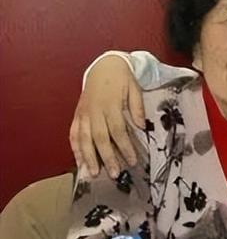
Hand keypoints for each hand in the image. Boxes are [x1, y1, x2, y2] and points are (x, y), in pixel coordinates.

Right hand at [69, 55, 144, 177]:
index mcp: (111, 104)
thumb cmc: (122, 78)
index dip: (125, 147)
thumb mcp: (135, 88)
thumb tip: (141, 126)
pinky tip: (79, 161)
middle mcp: (95, 110)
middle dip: (107, 157)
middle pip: (100, 138)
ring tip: (93, 173)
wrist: (104, 65)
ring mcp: (84, 113)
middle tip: (114, 174)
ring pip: (83, 138)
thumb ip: (137, 107)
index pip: (118, 130)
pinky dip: (75, 148)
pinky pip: (73, 133)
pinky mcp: (77, 114)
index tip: (132, 161)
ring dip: (88, 157)